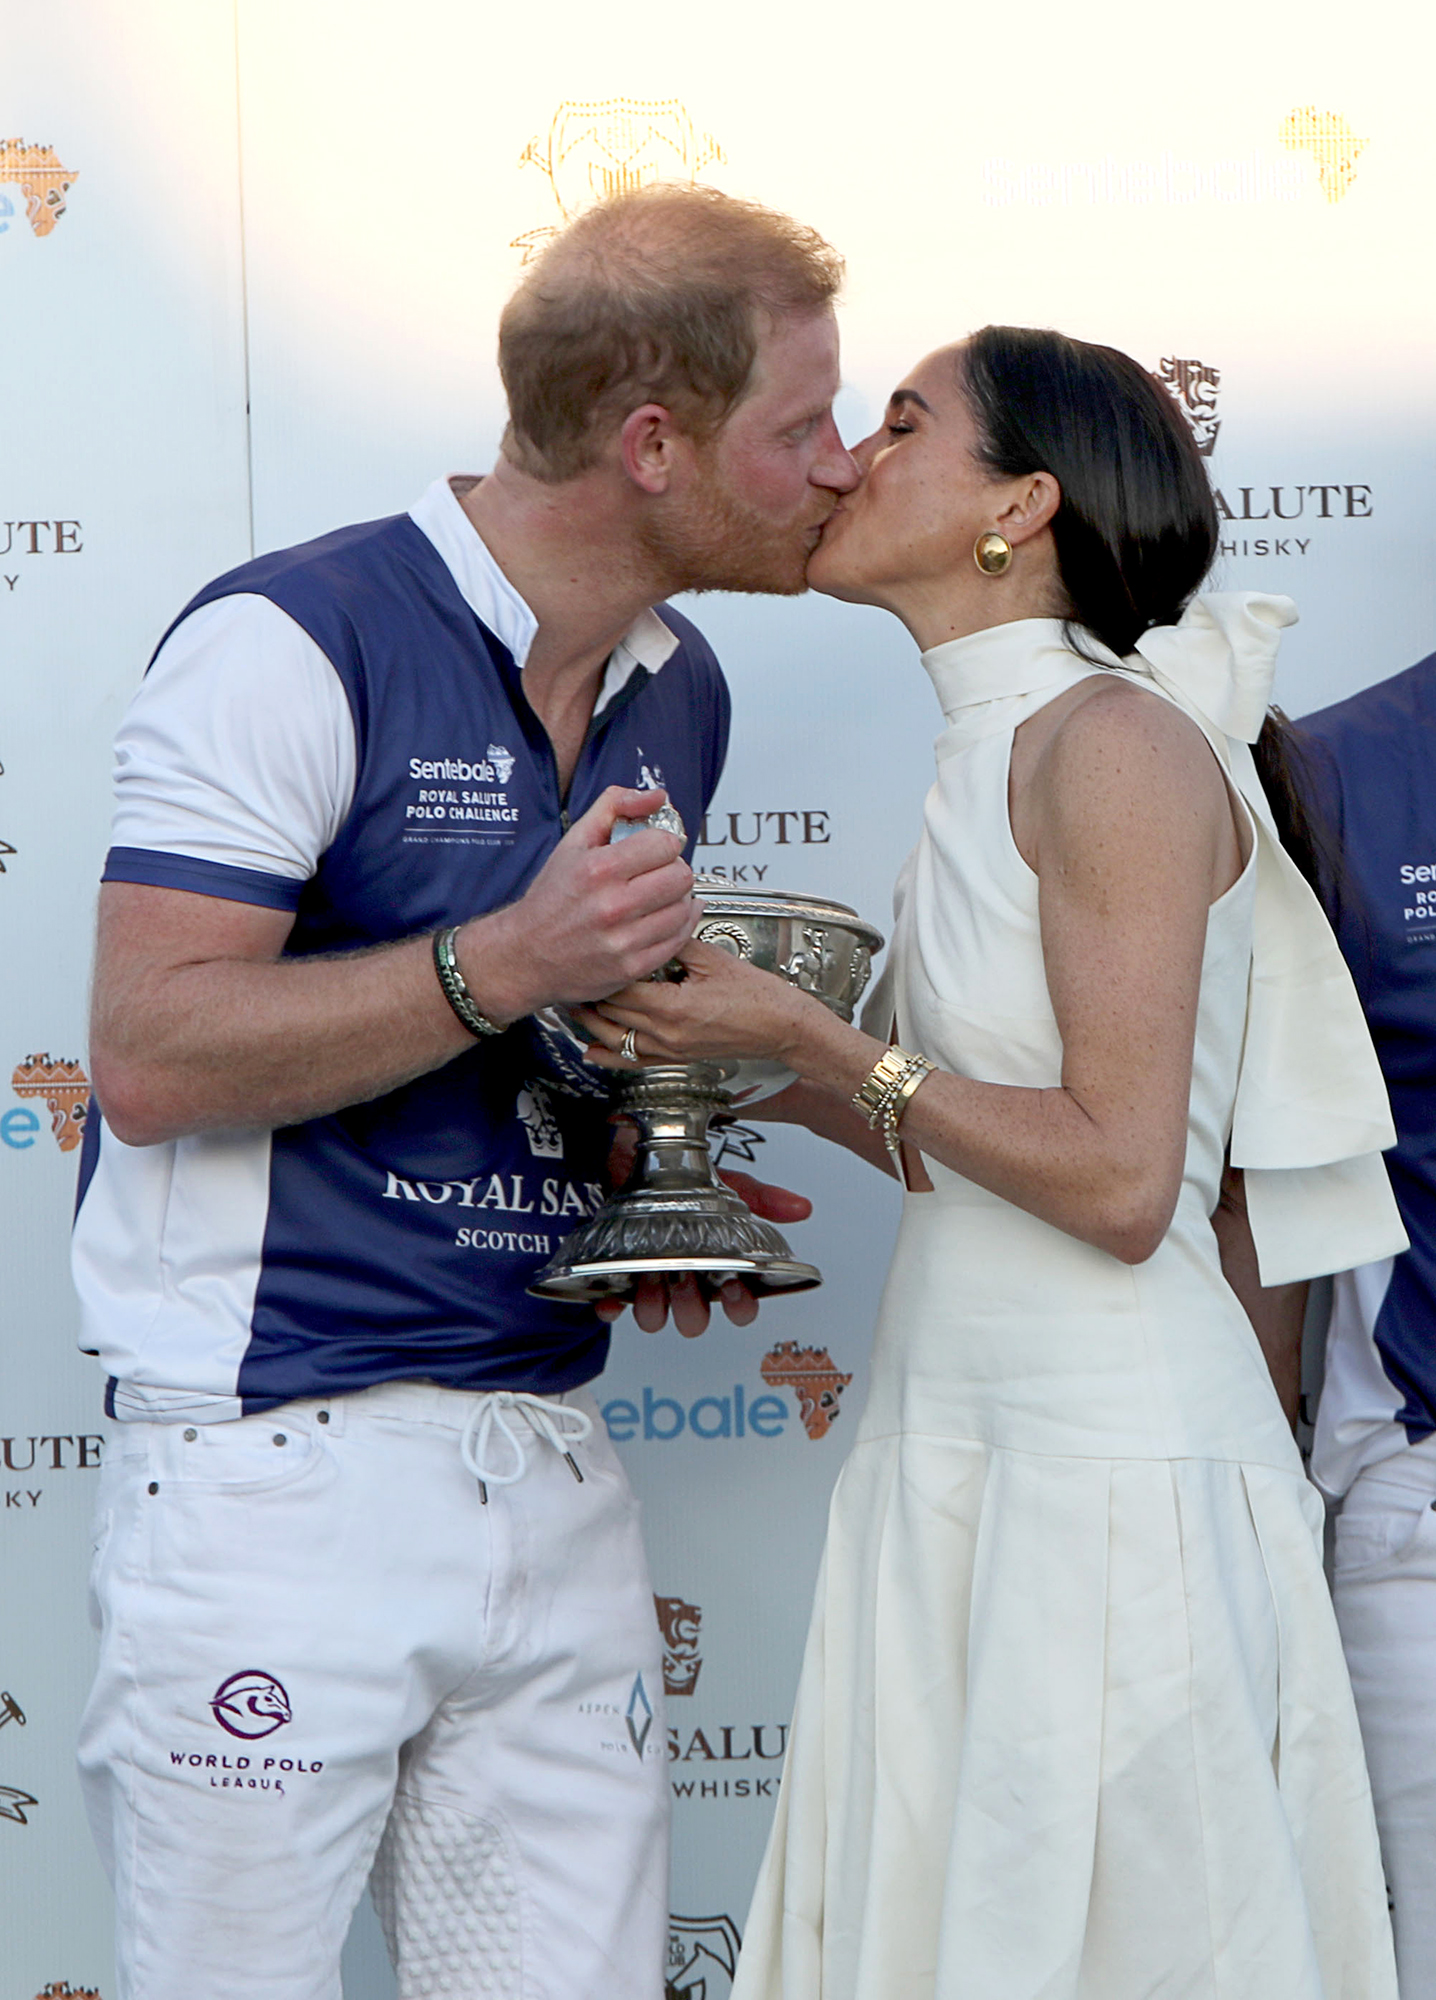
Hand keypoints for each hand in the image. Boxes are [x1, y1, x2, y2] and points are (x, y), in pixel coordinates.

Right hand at [457, 788, 696, 1020]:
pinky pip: (678, 940)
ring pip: (683, 909)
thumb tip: (657, 796)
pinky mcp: (631, 968)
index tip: (655, 849)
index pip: (665, 844)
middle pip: (681, 877)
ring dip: (678, 899)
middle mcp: (611, 906)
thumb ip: (615, 806)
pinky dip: (678, 926)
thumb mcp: (574, 841)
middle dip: (674, 870)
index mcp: (598, 869)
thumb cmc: (551, 898)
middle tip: (660, 873)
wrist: (525, 954)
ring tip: (659, 897)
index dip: (664, 843)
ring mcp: (623, 941)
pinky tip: (665, 917)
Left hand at [575, 937, 812, 1068]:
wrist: (782, 1026)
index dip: (602, 971)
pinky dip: (610, 1056)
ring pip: (617, 1040)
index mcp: (673, 1006)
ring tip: (574, 1006)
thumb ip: (676, 942)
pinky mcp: (677, 1058)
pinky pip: (635, 1061)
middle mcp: (666, 1033)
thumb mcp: (713, 958)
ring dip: (593, 1024)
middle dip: (590, 996)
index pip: (621, 988)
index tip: (588, 953)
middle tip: (572, 976)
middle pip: (612, 1014)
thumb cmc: (756, 993)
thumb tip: (648, 922)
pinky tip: (592, 1050)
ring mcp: (670, 1050)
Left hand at [592, 1168, 813, 1335]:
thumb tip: (801, 1208)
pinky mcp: (616, 1277)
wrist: (637, 1155)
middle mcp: (687, 1280)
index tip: (735, 1287)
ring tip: (650, 1274)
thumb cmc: (683, 1177)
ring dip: (653, 1305)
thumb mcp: (727, 1184)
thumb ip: (762, 1199)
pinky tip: (611, 1295)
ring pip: (655, 1319)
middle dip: (691, 1306)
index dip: (741, 1306)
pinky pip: (612, 1307)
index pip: (738, 1304)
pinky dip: (612, 1305)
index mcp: (716, 1266)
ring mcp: (650, 1282)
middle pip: (695, 1320)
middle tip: (685, 1275)